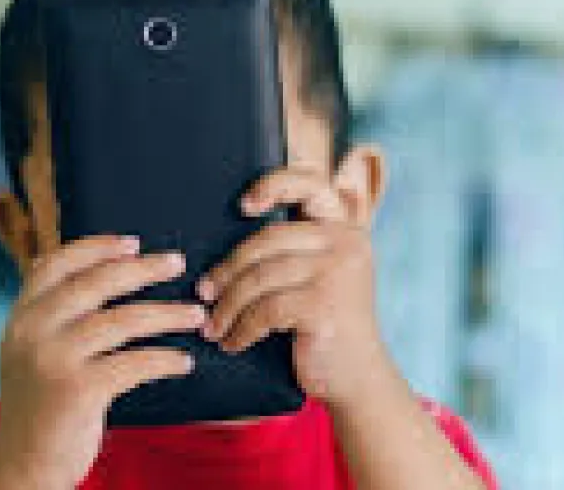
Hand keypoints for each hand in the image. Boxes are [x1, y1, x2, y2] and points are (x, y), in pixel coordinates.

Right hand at [0, 235, 204, 489]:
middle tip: (178, 263)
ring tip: (197, 314)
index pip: (55, 265)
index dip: (96, 248)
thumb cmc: (42, 406)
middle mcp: (32, 332)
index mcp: (21, 317)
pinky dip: (165, 360)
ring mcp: (53, 360)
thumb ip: (55, 316)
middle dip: (143, 269)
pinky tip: (185, 362)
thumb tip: (104, 271)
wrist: (24, 467)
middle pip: (96, 283)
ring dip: (168, 314)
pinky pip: (135, 363)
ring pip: (123, 320)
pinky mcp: (78, 390)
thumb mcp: (32, 353)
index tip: (133, 242)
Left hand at [197, 167, 396, 408]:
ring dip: (228, 305)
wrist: (358, 378)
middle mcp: (345, 244)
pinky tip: (232, 342)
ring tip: (213, 325)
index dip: (275, 184)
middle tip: (204, 292)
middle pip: (268, 239)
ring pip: (261, 277)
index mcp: (345, 229)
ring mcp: (337, 273)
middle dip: (229, 269)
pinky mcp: (323, 306)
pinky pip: (265, 310)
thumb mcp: (323, 277)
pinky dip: (242, 329)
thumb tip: (230, 243)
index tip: (243, 205)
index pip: (312, 185)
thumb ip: (298, 250)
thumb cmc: (329, 326)